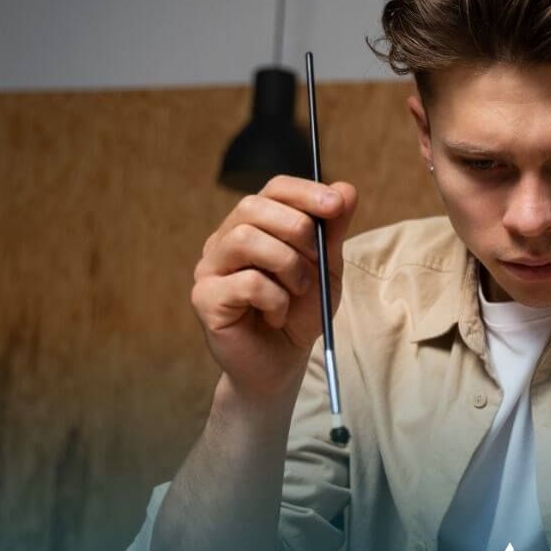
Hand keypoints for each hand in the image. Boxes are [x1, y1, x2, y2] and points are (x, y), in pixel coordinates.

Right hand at [191, 175, 357, 402]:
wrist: (282, 361)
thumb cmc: (301, 312)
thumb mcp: (326, 268)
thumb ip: (333, 230)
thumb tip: (345, 188)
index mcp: (254, 224)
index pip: (274, 189)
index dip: (305, 192)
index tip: (336, 205)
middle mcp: (226, 239)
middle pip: (253, 206)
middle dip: (297, 229)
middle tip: (316, 261)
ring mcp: (210, 267)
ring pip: (246, 239)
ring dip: (287, 265)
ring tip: (298, 291)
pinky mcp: (205, 298)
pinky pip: (247, 283)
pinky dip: (276, 299)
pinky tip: (277, 315)